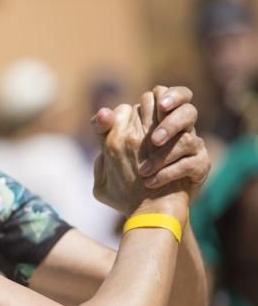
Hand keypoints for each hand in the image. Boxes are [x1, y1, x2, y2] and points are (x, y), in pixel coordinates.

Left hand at [94, 86, 209, 199]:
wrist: (147, 210)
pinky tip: (150, 182)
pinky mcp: (201, 165)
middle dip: (169, 122)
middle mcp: (177, 129)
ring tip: (144, 169)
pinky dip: (169, 173)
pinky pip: (191, 163)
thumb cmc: (127, 179)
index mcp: (156, 120)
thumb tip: (104, 113)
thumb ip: (104, 132)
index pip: (161, 96)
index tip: (141, 113)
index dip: (157, 99)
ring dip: (166, 152)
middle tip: (153, 141)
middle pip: (184, 109)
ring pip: (188, 137)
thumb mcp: (109, 154)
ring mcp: (192, 147)